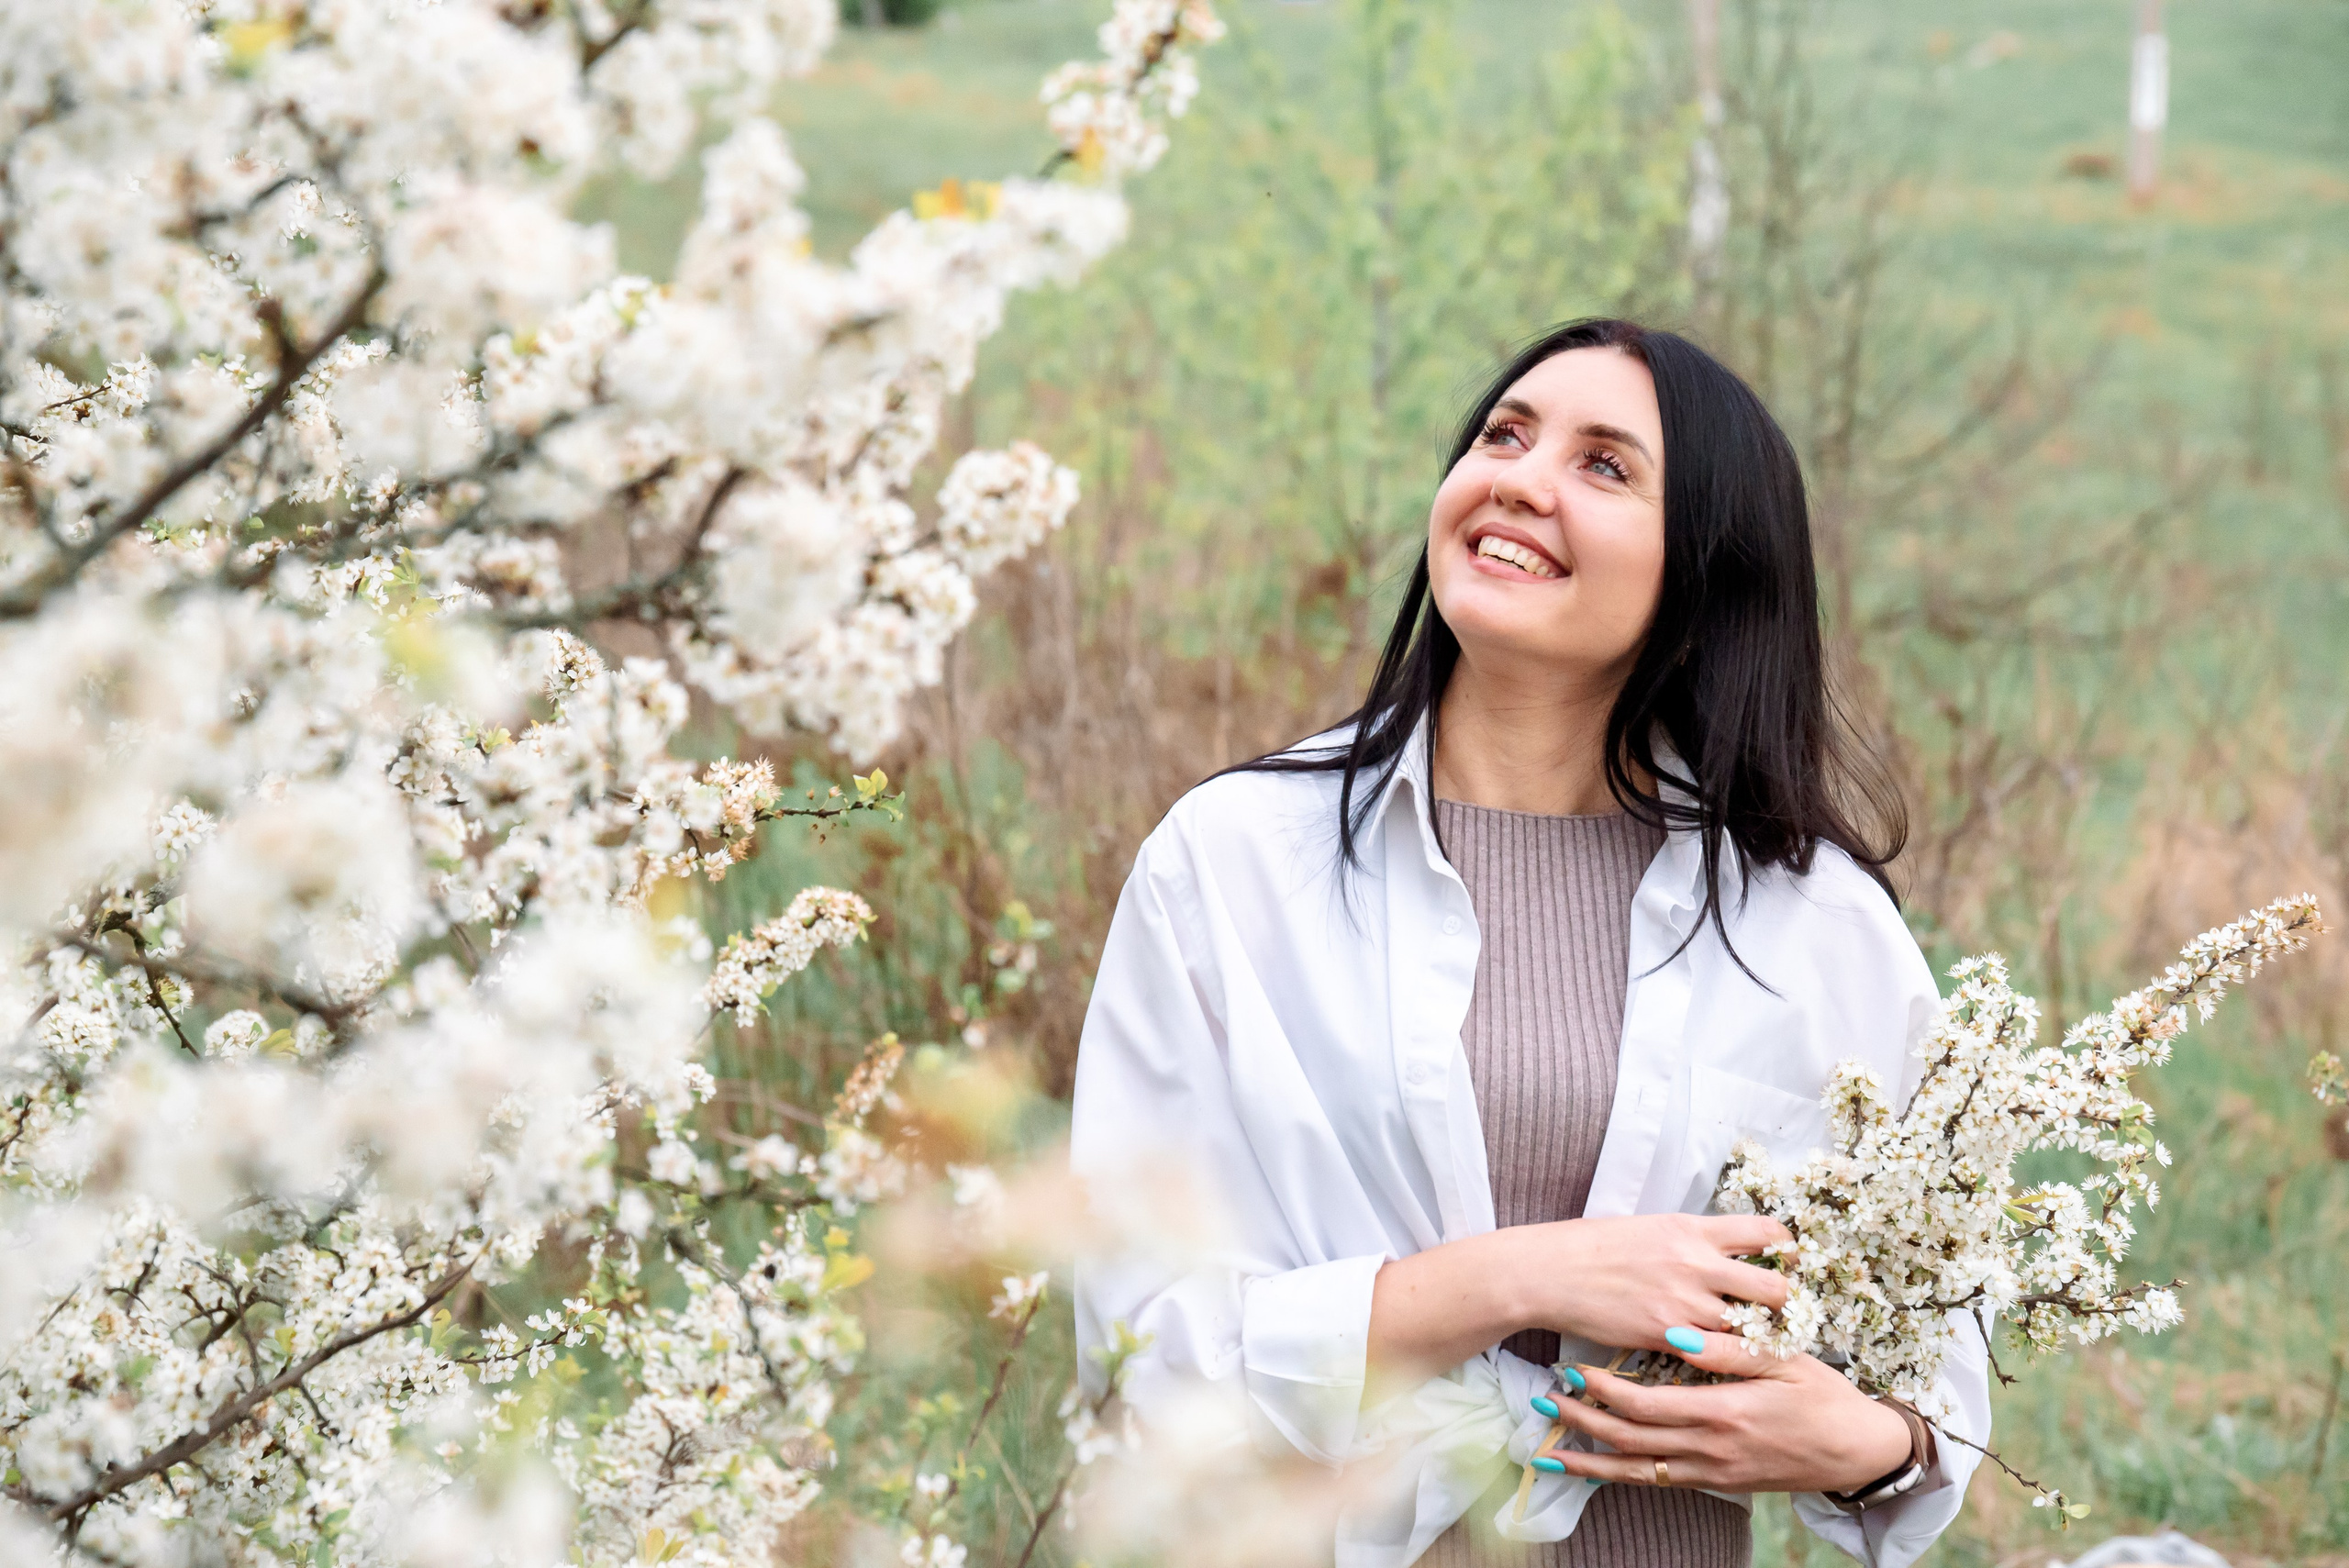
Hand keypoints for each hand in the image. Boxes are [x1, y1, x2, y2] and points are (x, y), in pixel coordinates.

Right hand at [1515, 1213, 1791, 1352]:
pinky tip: (1718, 1362)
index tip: (1786, 1262)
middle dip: (1784, 1304)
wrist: (1550, 1272)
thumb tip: (1722, 1251)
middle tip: (1779, 1315)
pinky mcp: (1666, 1336)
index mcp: (1693, 1228)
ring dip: (1754, 1339)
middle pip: (1774, 1288)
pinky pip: (1713, 1355)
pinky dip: (1720, 1360)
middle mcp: (1697, 1263)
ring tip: (1752, 1345)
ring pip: (1748, 1329)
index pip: (1765, 1231)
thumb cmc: (1595, 1246)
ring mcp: (1684, 1303)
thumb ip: (1691, 1240)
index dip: (1785, 1248)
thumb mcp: (1650, 1228)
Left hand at [1534, 1329, 1913, 1495]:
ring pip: (1638, 1472)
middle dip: (1582, 1421)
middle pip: (1631, 1440)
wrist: (1858, 1452)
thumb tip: (1676, 1334)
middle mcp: (1712, 1450)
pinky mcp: (1717, 1483)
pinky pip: (1658, 1483)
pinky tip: (1594, 1471)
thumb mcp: (1785, 1361)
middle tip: (1543, 1400)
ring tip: (1547, 1449)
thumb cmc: (1824, 1396)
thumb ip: (1730, 1349)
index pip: (1647, 1405)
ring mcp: (1713, 1472)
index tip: (1573, 1369)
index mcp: (1725, 1413)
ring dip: (1590, 1460)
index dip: (1604, 1390)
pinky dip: (1620, 1479)